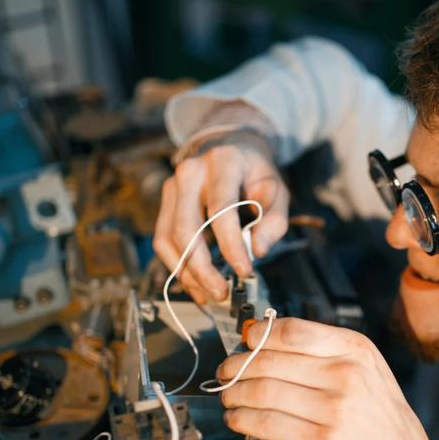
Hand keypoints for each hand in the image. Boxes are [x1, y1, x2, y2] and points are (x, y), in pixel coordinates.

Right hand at [154, 131, 289, 304]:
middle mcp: (190, 171)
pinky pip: (162, 240)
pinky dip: (177, 266)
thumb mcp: (276, 189)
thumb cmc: (254, 171)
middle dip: (202, 267)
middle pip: (186, 227)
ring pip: (168, 238)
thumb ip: (274, 220)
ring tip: (209, 293)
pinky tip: (195, 283)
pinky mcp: (165, 202)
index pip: (221, 209)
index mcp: (223, 162)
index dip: (231, 244)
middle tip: (221, 292)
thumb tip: (258, 251)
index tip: (244, 270)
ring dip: (187, 272)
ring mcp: (172, 186)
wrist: (229, 147)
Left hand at [217, 318, 434, 439]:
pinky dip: (244, 421)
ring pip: (264, 392)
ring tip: (229, 398)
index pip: (293, 331)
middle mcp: (347, 374)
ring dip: (235, 395)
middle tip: (226, 373)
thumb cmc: (381, 422)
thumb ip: (326, 355)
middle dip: (238, 367)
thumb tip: (268, 344)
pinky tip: (238, 420)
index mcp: (357, 350)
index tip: (246, 341)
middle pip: (271, 361)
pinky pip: (269, 424)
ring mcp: (335, 409)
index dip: (260, 335)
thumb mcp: (368, 372)